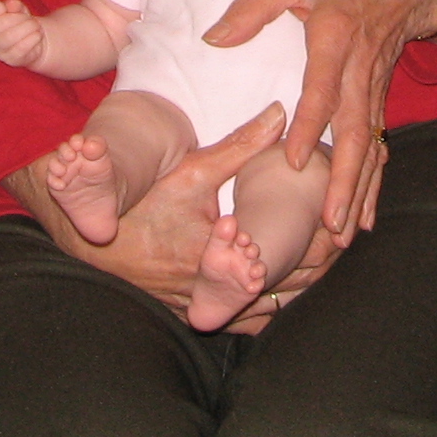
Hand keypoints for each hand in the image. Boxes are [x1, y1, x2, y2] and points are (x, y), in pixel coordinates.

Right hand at [0, 0, 47, 68]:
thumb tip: (12, 4)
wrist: (32, 41)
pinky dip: (32, 39)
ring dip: (27, 28)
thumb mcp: (18, 9)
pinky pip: (20, 49)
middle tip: (29, 18)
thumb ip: (14, 5)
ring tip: (35, 26)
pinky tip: (37, 35)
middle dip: (17, 18)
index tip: (8, 7)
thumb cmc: (20, 22)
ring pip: (8, 38)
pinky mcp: (11, 60)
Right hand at [10, 105, 309, 316]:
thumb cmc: (144, 201)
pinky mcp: (195, 314)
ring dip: (294, 292)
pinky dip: (268, 309)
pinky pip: (242, 322)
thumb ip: (240, 146)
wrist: (95, 236)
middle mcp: (208, 289)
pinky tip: (288, 293)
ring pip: (264, 312)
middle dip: (314, 270)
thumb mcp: (191, 169)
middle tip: (341, 247)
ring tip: (323, 269)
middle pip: (279, 290)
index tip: (338, 230)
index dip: (314, 248)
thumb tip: (279, 113)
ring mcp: (201, 306)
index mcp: (212, 254)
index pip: (279, 260)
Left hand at [205, 0, 436, 240]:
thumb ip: (255, 6)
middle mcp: (359, 68)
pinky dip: (372, 182)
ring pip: (370, 145)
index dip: (310, 125)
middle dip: (343, 180)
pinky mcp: (378, 97)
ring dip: (358, 190)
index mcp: (336, 35)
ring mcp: (372, 87)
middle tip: (330, 222)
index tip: (293, 161)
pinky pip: (377, 144)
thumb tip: (215, 39)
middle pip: (355, 131)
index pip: (323, 87)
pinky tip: (362, 216)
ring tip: (343, 231)